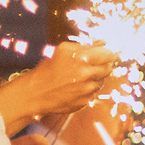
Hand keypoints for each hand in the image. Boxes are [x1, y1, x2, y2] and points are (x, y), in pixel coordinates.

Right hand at [0, 42, 120, 126]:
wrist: (36, 92)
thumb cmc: (49, 68)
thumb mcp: (64, 50)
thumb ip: (86, 46)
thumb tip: (103, 43)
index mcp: (82, 58)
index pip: (108, 54)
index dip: (105, 53)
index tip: (101, 54)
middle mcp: (87, 75)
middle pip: (108, 68)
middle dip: (101, 65)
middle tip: (88, 65)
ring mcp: (88, 90)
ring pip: (102, 81)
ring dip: (95, 78)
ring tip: (78, 77)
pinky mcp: (87, 101)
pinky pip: (95, 92)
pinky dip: (89, 89)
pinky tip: (76, 87)